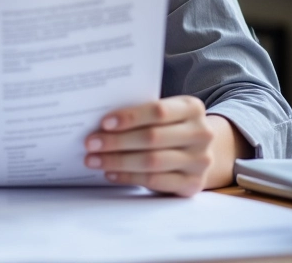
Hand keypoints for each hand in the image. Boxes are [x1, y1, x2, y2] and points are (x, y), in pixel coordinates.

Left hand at [84, 96, 214, 196]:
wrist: (200, 150)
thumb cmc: (171, 125)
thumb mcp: (167, 112)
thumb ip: (143, 112)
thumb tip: (101, 121)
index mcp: (192, 108)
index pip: (158, 111)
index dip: (129, 117)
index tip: (104, 123)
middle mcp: (201, 133)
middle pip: (152, 138)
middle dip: (116, 141)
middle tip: (91, 143)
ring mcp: (199, 161)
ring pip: (152, 162)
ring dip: (118, 161)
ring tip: (94, 160)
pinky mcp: (193, 184)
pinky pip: (155, 181)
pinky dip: (129, 177)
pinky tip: (111, 173)